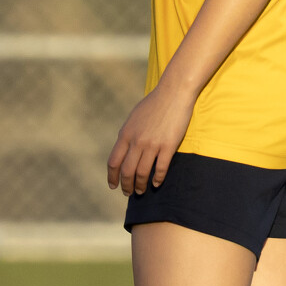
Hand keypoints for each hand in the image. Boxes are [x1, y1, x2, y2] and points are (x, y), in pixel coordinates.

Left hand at [107, 77, 195, 195]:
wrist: (173, 93)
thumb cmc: (154, 104)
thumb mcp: (134, 118)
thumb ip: (128, 134)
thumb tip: (124, 149)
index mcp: (125, 134)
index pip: (114, 162)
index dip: (112, 176)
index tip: (113, 185)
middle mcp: (136, 141)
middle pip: (126, 171)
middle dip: (126, 185)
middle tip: (128, 193)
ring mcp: (152, 144)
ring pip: (142, 173)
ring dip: (140, 185)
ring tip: (141, 191)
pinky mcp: (168, 146)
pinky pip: (160, 169)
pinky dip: (157, 179)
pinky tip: (156, 184)